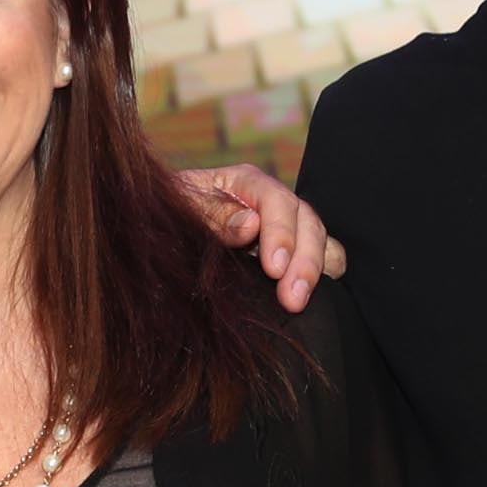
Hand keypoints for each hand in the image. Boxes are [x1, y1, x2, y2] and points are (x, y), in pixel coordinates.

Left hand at [175, 165, 346, 312]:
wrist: (160, 235)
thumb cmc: (166, 218)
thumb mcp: (180, 209)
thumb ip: (212, 214)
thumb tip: (250, 225)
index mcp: (245, 183)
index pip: (277, 200)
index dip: (280, 233)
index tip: (274, 268)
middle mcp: (272, 203)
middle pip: (307, 221)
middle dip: (304, 261)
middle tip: (292, 299)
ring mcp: (285, 228)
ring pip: (321, 240)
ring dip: (317, 272)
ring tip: (300, 303)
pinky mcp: (291, 255)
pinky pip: (325, 259)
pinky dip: (325, 277)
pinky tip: (315, 300)